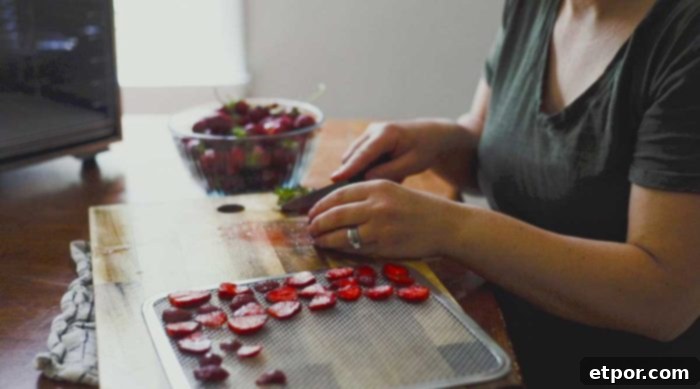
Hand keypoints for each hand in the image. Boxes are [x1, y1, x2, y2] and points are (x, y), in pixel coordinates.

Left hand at [307, 180, 466, 257]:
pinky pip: (354, 247)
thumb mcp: (393, 192)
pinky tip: (333, 248)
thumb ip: (367, 196)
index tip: (312, 212)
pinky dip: (339, 248)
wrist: (446, 226)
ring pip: (340, 232)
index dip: (320, 205)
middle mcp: (376, 203)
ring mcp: (379, 225)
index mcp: (378, 186)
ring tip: (317, 239)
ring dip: (324, 237)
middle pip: (335, 213)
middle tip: (310, 228)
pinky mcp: (383, 244)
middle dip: (317, 222)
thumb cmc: (419, 210)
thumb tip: (337, 207)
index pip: (338, 194)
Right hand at [331, 119, 467, 182]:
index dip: (349, 168)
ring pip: (354, 157)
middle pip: (353, 156)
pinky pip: (360, 158)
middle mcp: (374, 130)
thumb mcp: (411, 164)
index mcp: (387, 134)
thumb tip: (364, 179)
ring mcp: (369, 133)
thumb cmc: (424, 149)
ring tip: (385, 178)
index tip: (335, 179)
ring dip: (362, 171)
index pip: (364, 153)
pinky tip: (385, 171)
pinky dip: (367, 168)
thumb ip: (388, 172)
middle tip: (365, 191)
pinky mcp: (368, 139)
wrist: (432, 135)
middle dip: (353, 173)